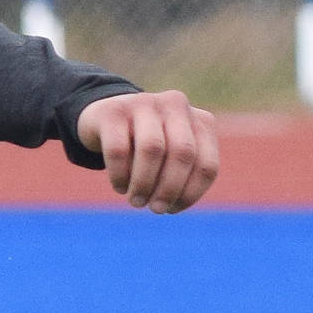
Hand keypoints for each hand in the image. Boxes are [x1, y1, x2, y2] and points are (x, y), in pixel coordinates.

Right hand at [76, 90, 218, 212]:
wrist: (106, 119)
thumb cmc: (148, 149)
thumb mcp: (174, 159)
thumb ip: (183, 177)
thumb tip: (170, 204)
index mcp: (200, 122)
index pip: (207, 165)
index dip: (190, 194)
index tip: (172, 209)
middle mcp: (176, 105)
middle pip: (183, 154)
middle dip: (169, 189)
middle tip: (155, 209)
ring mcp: (145, 102)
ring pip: (152, 149)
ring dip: (144, 184)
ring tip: (136, 201)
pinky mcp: (113, 110)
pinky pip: (119, 150)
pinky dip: (120, 176)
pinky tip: (120, 187)